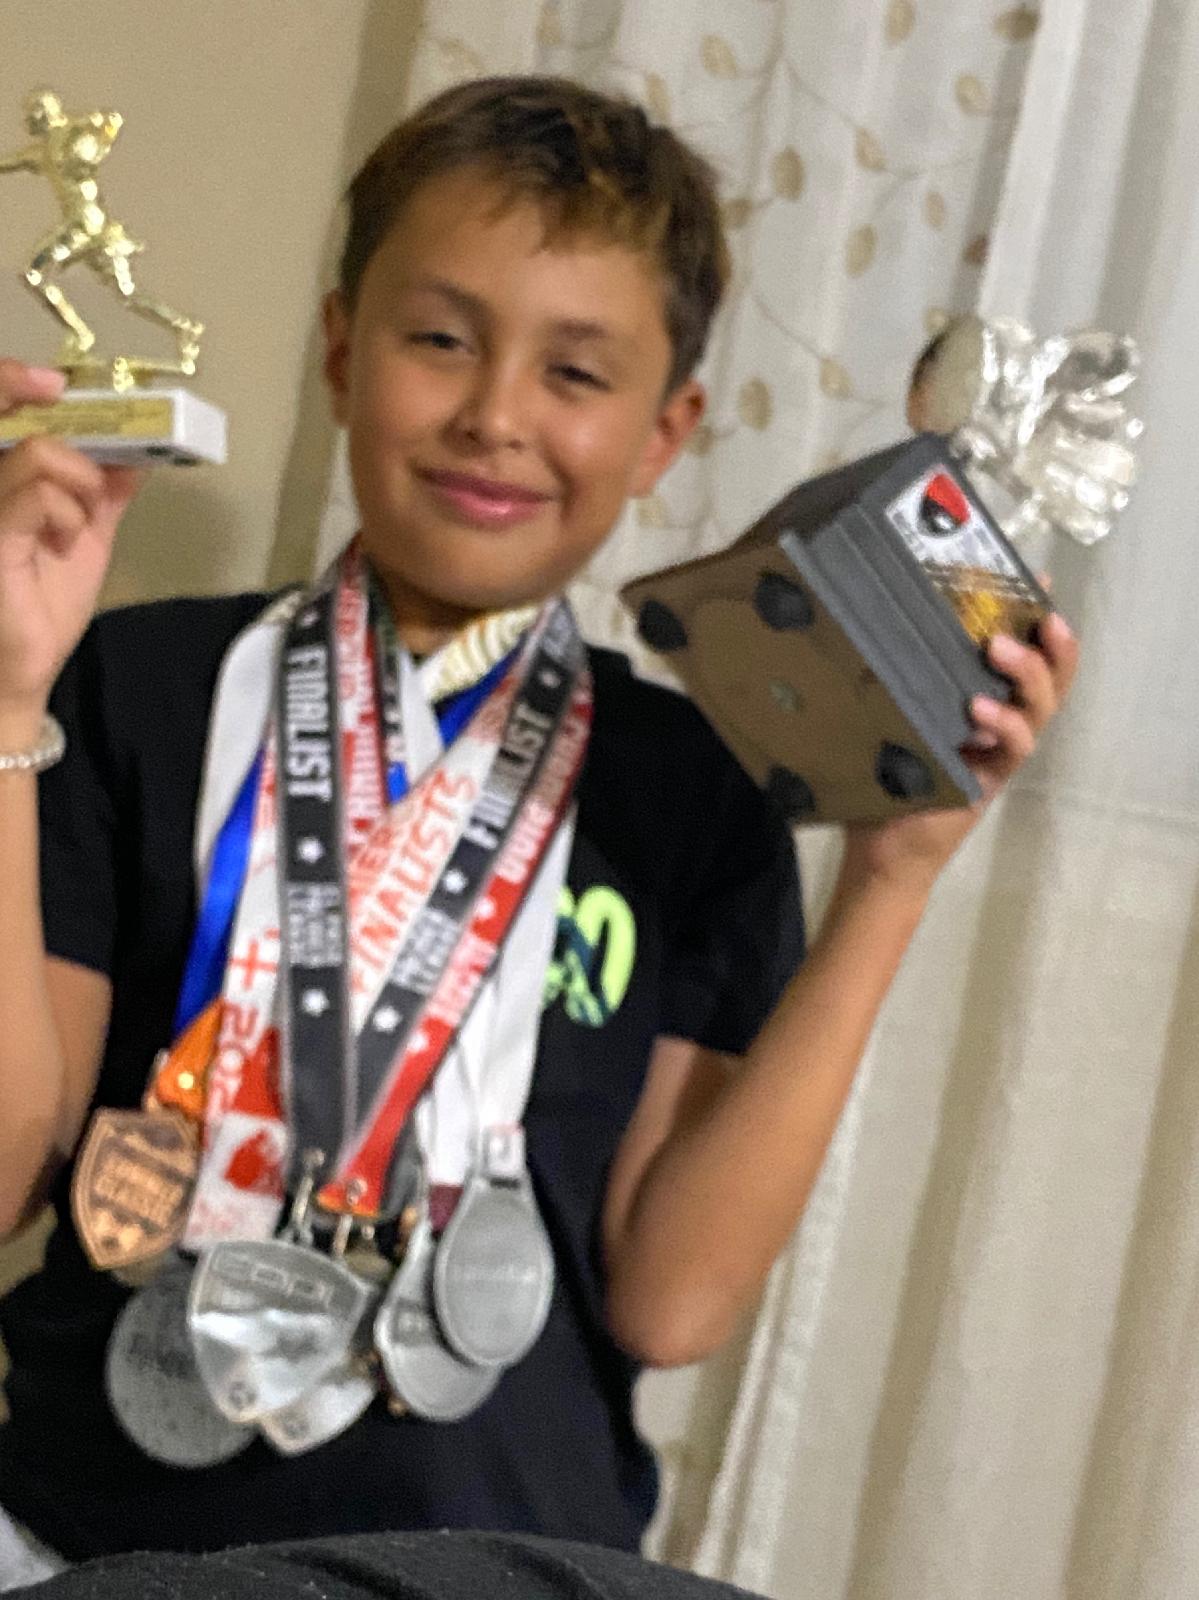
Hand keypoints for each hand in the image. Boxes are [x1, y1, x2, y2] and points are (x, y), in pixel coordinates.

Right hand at [0, 360, 139, 730]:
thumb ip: (103, 493)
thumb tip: (138, 454)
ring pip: (41, 453)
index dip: (15, 380)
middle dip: (60, 424)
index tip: (57, 383)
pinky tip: (64, 543)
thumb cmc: (40, 607)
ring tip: (76, 526)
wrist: (19, 670)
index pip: (2, 407)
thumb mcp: (85, 539)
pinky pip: (38, 495)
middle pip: (14, 417)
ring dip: (80, 485)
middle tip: (81, 451)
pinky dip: (68, 513)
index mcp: (1, 481)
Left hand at [841, 611, 1079, 893]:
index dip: (1036, 616)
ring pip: (1040, 706)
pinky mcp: (992, 778)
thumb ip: (887, 673)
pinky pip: (1014, 747)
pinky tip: (980, 710)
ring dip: (1027, 673)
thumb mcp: (884, 710)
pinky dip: (1005, 725)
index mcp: (981, 694)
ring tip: (999, 648)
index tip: (1036, 579)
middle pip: (1049, 675)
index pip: (1022, 650)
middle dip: (1051, 642)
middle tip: (1038, 615)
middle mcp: (999, 718)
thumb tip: (853, 613)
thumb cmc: (879, 773)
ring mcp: (999, 749)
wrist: (877, 845)